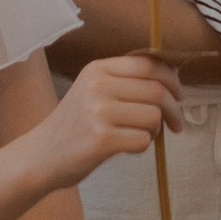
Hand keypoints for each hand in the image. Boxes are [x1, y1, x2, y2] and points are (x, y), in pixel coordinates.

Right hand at [36, 54, 181, 184]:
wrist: (42, 155)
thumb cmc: (75, 124)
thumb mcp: (93, 90)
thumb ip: (127, 80)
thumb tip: (174, 74)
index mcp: (97, 69)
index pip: (148, 64)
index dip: (171, 79)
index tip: (178, 94)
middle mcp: (97, 86)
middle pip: (157, 91)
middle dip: (173, 109)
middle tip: (175, 124)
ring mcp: (98, 112)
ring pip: (153, 117)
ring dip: (155, 131)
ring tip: (139, 136)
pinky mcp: (101, 139)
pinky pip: (143, 140)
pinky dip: (142, 147)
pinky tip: (126, 147)